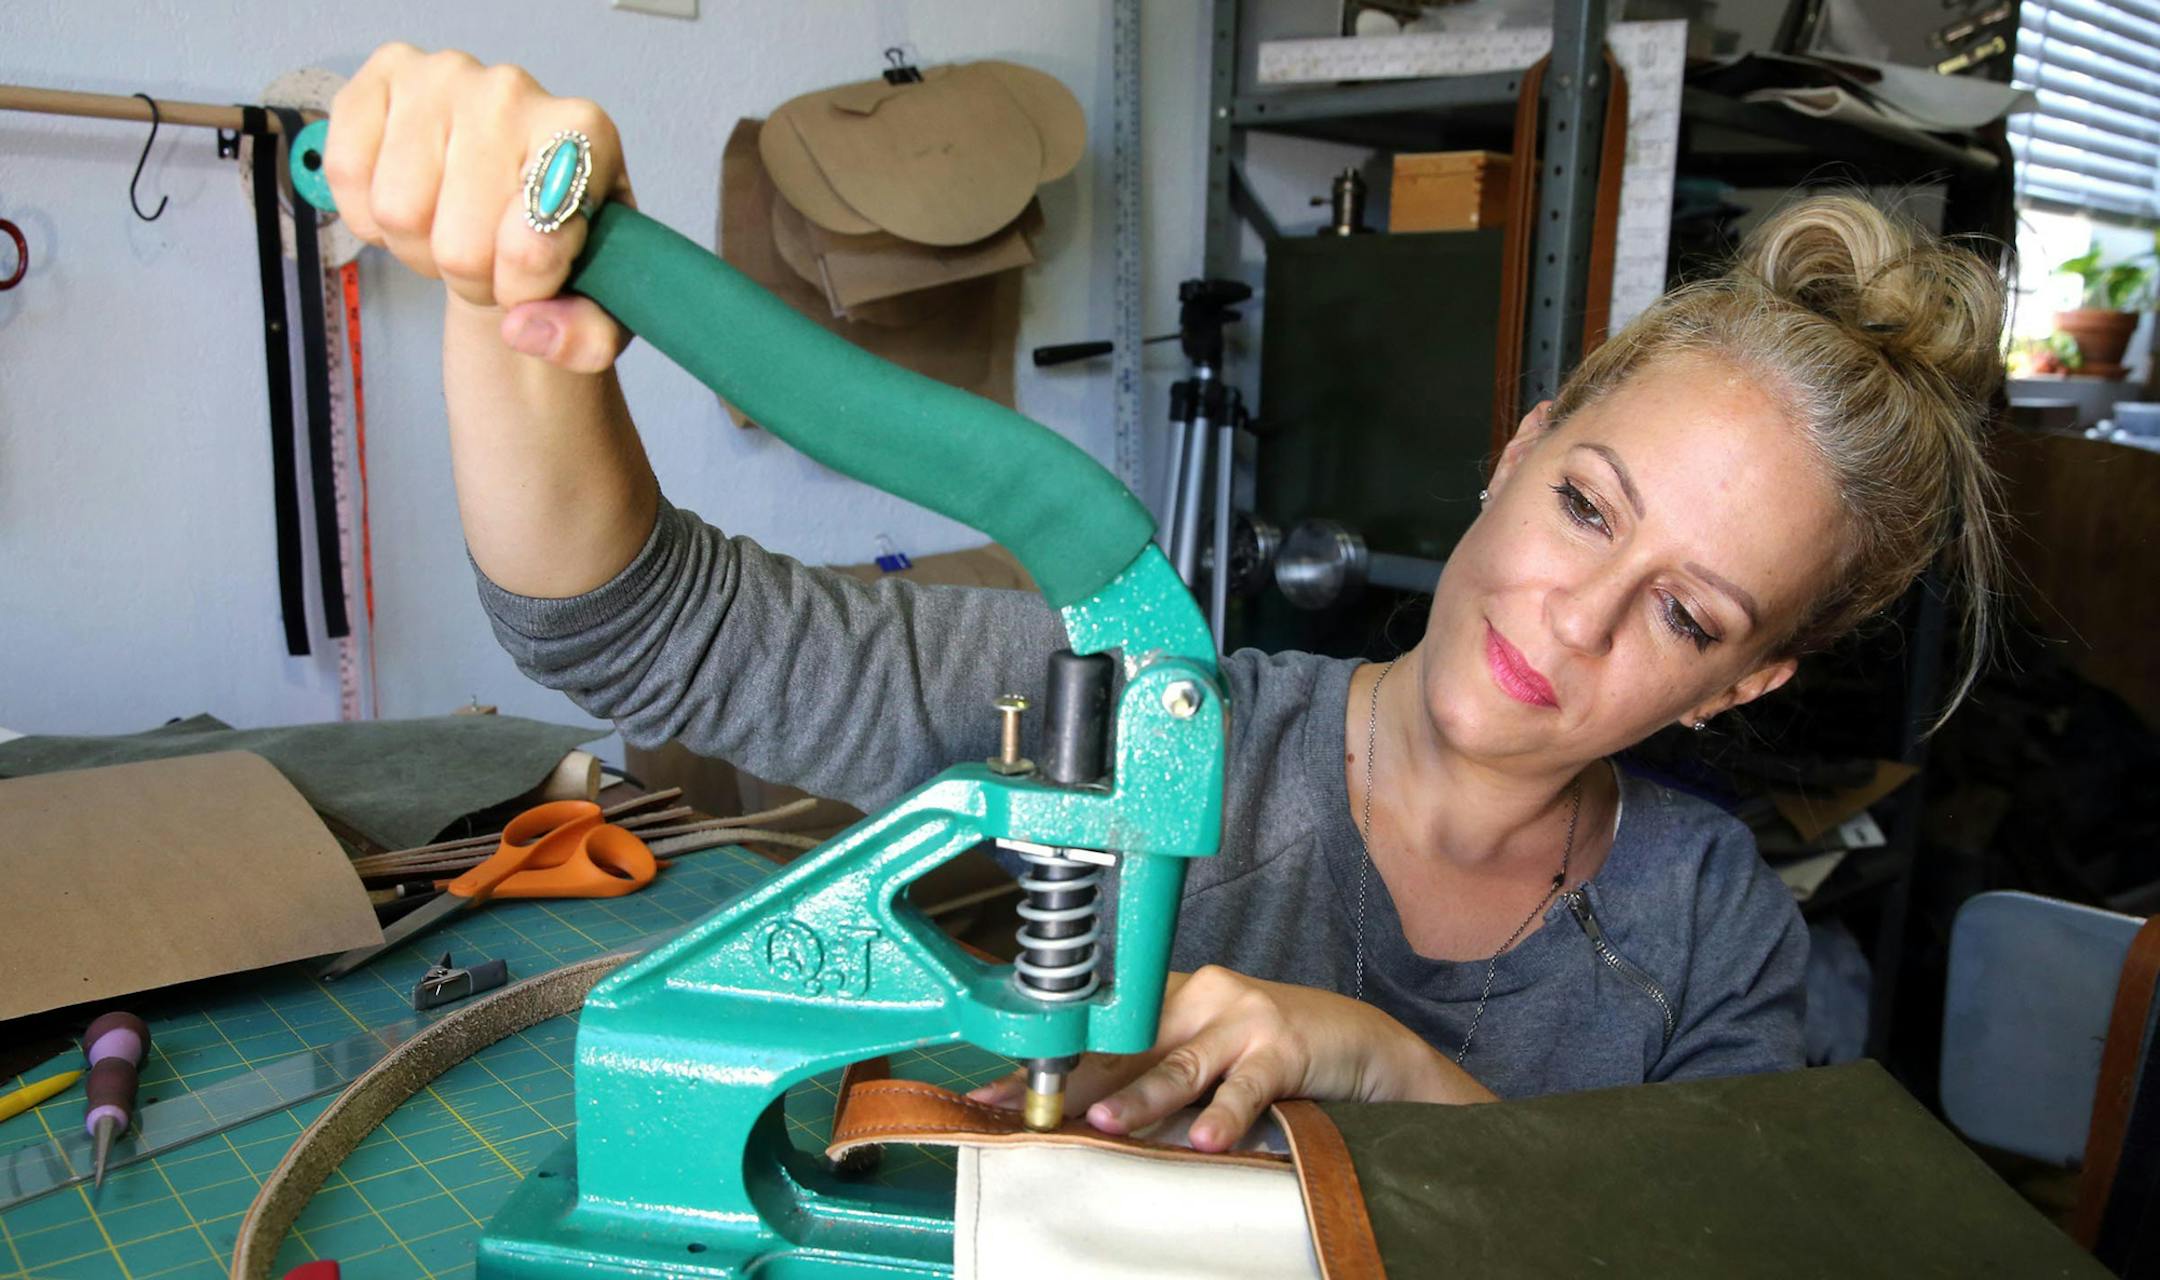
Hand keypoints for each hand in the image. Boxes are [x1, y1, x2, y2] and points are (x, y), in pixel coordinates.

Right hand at [325, 43, 634, 371]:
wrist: (506, 205)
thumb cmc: (556, 242)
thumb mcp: (600, 302)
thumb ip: (588, 335)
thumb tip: (525, 329)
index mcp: (585, 132)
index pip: (532, 242)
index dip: (524, 287)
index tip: (536, 280)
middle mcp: (512, 91)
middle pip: (459, 245)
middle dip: (472, 277)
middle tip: (492, 259)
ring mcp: (441, 77)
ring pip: (399, 214)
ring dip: (420, 250)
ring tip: (454, 230)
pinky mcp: (379, 80)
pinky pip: (348, 174)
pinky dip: (370, 216)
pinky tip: (413, 206)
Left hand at [968, 966, 1494, 1150]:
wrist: (1359, 1043)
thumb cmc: (1273, 1053)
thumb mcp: (1207, 1058)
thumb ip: (1153, 1076)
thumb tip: (1082, 1120)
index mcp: (1172, 998)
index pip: (1098, 1034)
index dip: (1047, 1065)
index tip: (996, 1095)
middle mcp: (1199, 998)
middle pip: (1125, 1047)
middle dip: (1074, 1084)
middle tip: (1031, 1116)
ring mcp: (1242, 1019)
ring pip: (1177, 1064)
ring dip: (1137, 1099)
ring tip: (1100, 1127)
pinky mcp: (1283, 1045)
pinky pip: (1246, 1085)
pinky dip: (1223, 1113)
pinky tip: (1203, 1140)